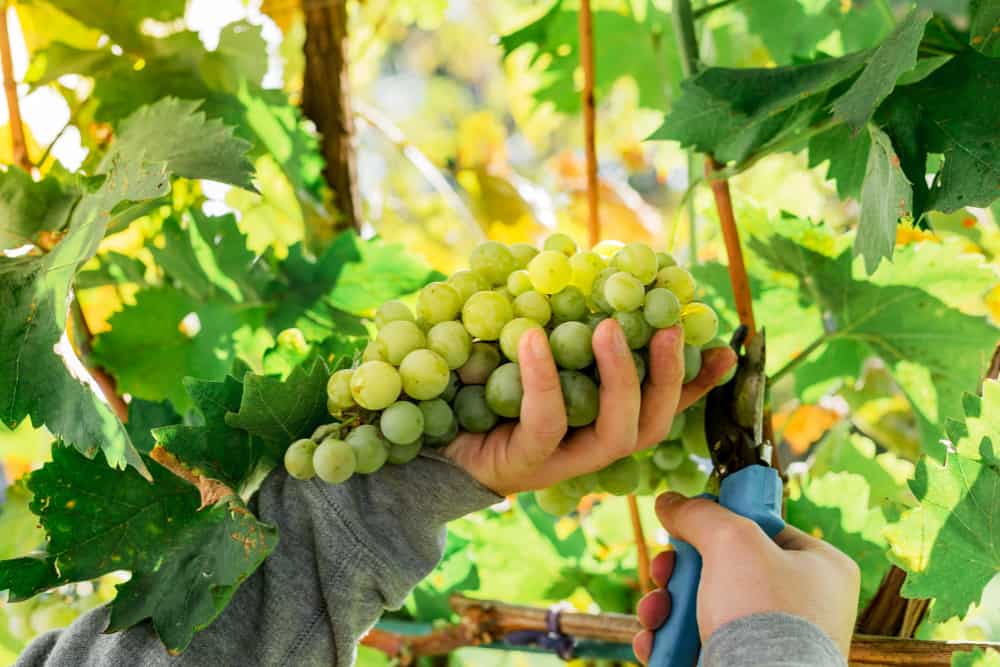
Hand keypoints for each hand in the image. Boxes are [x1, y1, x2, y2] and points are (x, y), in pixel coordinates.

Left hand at [444, 319, 735, 495]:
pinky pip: (547, 424)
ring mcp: (563, 460)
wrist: (425, 434)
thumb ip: (554, 317)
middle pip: (653, 421)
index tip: (726, 346)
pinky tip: (532, 339)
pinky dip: (543, 379)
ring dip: (621, 379)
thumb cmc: (477, 385)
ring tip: (607, 329)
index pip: (662, 403)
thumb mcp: (521, 345)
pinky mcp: (526, 465)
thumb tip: (576, 261)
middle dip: (670, 376)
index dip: (697, 380)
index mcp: (601, 417)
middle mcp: (593, 443)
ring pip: (618, 432)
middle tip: (669, 325)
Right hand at [632, 493, 860, 663]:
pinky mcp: (743, 666)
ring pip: (703, 606)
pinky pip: (697, 641)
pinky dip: (668, 639)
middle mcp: (802, 605)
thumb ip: (700, 513)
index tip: (690, 524)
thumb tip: (670, 501)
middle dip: (679, 571)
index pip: (764, 529)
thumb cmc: (765, 616)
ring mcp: (772, 641)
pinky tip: (653, 641)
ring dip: (666, 606)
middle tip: (663, 572)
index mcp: (820, 568)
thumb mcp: (732, 540)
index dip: (721, 525)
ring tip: (654, 614)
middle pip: (723, 568)